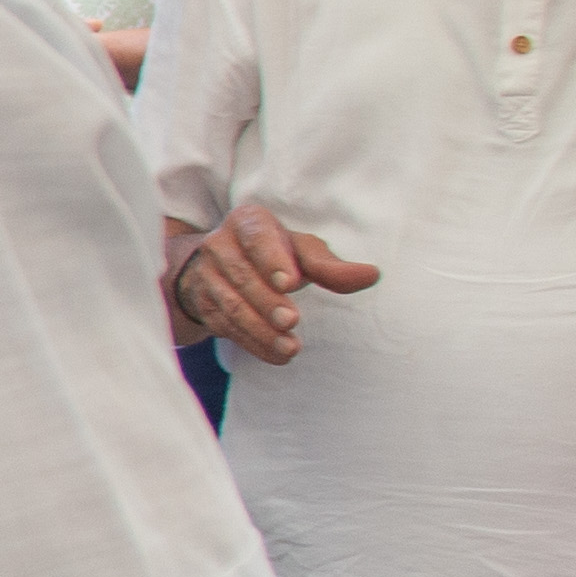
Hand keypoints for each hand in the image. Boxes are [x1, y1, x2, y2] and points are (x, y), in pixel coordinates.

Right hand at [164, 199, 376, 366]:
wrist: (224, 267)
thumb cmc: (275, 253)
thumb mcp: (303, 252)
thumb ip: (333, 266)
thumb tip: (372, 275)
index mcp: (247, 221)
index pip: (257, 237)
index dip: (272, 259)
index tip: (290, 283)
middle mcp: (219, 245)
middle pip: (243, 276)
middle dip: (268, 302)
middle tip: (292, 321)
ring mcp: (206, 276)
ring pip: (232, 305)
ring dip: (261, 329)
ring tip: (290, 348)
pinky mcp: (203, 305)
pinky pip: (225, 327)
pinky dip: (253, 343)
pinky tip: (277, 355)